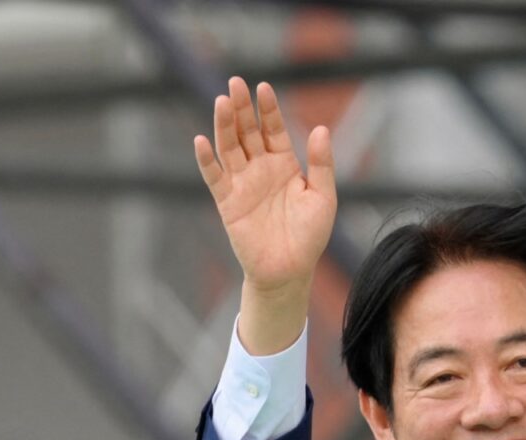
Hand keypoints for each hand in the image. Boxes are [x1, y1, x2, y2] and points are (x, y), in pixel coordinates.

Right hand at [194, 78, 335, 300]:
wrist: (289, 270)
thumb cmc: (309, 237)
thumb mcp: (324, 197)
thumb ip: (322, 164)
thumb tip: (321, 128)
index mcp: (284, 164)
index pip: (273, 129)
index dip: (267, 109)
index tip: (263, 87)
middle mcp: (260, 169)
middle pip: (247, 132)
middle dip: (241, 108)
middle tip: (235, 83)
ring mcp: (242, 184)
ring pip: (229, 148)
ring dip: (223, 125)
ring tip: (221, 101)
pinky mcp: (228, 203)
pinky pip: (214, 178)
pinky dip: (207, 160)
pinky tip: (201, 140)